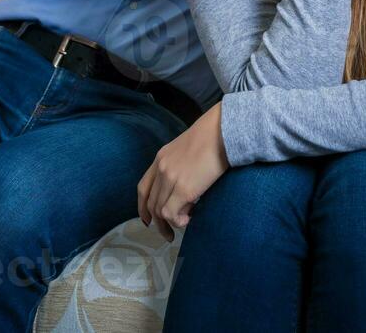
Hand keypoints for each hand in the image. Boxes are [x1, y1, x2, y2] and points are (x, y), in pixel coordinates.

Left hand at [137, 101, 229, 241]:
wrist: (222, 131)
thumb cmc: (212, 138)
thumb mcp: (187, 150)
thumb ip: (179, 169)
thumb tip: (184, 194)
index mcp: (161, 158)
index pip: (143, 187)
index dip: (143, 207)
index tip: (148, 220)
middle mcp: (161, 169)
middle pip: (151, 203)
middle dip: (158, 223)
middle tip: (168, 234)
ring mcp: (171, 179)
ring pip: (160, 211)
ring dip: (169, 224)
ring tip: (184, 223)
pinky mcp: (184, 189)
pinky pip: (171, 214)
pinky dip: (178, 221)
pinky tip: (189, 218)